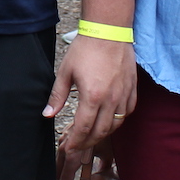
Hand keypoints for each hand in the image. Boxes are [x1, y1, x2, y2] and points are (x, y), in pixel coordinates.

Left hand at [47, 32, 134, 178]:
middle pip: (100, 131)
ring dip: (103, 133)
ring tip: (92, 135)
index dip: (76, 142)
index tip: (70, 148)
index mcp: (92, 97)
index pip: (83, 129)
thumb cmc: (86, 49)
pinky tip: (110, 120)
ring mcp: (124, 95)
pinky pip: (127, 112)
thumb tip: (48, 115)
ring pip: (116, 124)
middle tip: (79, 145)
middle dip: (88, 142)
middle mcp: (110, 99)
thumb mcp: (66, 72)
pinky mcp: (132, 89)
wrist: (109, 30)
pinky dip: (118, 120)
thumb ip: (57, 97)